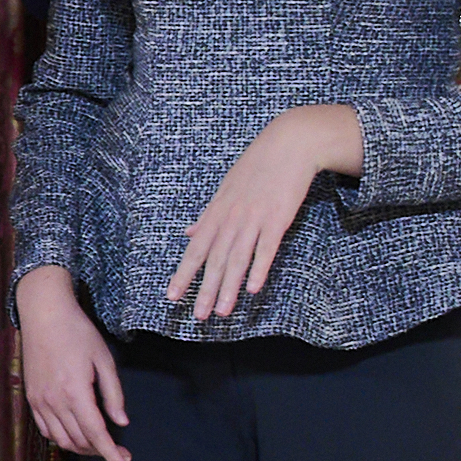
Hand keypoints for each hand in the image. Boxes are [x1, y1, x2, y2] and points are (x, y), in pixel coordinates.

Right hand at [16, 267, 129, 460]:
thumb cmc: (78, 332)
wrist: (43, 315)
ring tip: (100, 445)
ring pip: (62, 440)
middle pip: (80, 441)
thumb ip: (113, 394)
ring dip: (83, 448)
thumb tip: (121, 422)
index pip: (96, 434)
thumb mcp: (104, 360)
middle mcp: (54, 402)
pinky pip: (47, 430)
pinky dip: (63, 439)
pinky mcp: (31, 398)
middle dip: (101, 452)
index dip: (110, 454)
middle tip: (121, 453)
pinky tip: (76, 434)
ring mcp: (39, 402)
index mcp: (75, 392)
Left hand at [165, 104, 364, 321]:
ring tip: (222, 312)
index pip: (196, 249)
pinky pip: (266, 248)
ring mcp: (254, 218)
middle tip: (197, 316)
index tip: (171, 296)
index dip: (183, 274)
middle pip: (215, 260)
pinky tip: (253, 288)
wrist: (289, 144)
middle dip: (204, 289)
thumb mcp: (225, 189)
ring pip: (237, 258)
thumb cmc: (257, 167)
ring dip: (229, 287)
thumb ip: (208, 215)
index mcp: (217, 212)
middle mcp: (231, 218)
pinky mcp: (278, 218)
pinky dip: (259, 268)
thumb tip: (189, 233)